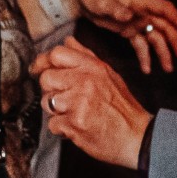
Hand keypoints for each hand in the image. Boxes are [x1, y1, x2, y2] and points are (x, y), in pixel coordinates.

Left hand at [32, 38, 151, 170]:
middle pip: (46, 78)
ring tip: (74, 113)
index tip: (39, 69)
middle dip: (51, 90)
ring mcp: (78, 103)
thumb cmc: (122, 108)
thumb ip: (86, 56)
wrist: (137, 136)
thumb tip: (68, 41)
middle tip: (64, 98)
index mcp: (93, 67)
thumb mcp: (109, 74)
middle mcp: (85, 81)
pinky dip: (62, 128)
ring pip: (47, 102)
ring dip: (56, 111)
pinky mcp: (74, 124)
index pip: (57, 53)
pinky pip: (52, 124)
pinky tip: (77, 126)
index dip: (43, 62)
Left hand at [61, 0, 176, 73]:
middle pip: (163, 26)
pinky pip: (140, 45)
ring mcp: (136, 22)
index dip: (176, 18)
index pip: (163, 8)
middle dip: (174, 40)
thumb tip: (128, 15)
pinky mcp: (128, 31)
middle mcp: (142, 12)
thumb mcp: (101, 0)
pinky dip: (144, 56)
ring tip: (168, 68)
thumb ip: (115, 8)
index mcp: (139, 1)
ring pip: (154, 38)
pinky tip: (147, 69)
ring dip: (162, 52)